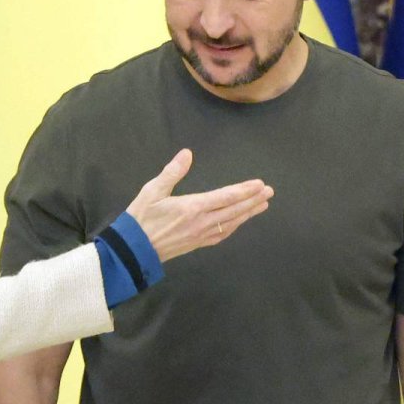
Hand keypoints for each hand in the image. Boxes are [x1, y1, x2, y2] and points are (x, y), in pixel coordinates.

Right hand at [126, 149, 272, 261]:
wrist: (134, 250)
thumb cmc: (142, 218)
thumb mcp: (152, 191)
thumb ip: (172, 172)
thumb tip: (187, 154)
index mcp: (192, 207)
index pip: (226, 197)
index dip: (245, 190)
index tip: (260, 184)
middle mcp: (201, 222)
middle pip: (234, 210)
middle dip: (253, 200)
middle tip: (269, 192)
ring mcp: (201, 235)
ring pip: (231, 223)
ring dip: (248, 213)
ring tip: (262, 205)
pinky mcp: (198, 243)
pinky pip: (222, 234)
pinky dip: (235, 226)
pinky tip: (241, 222)